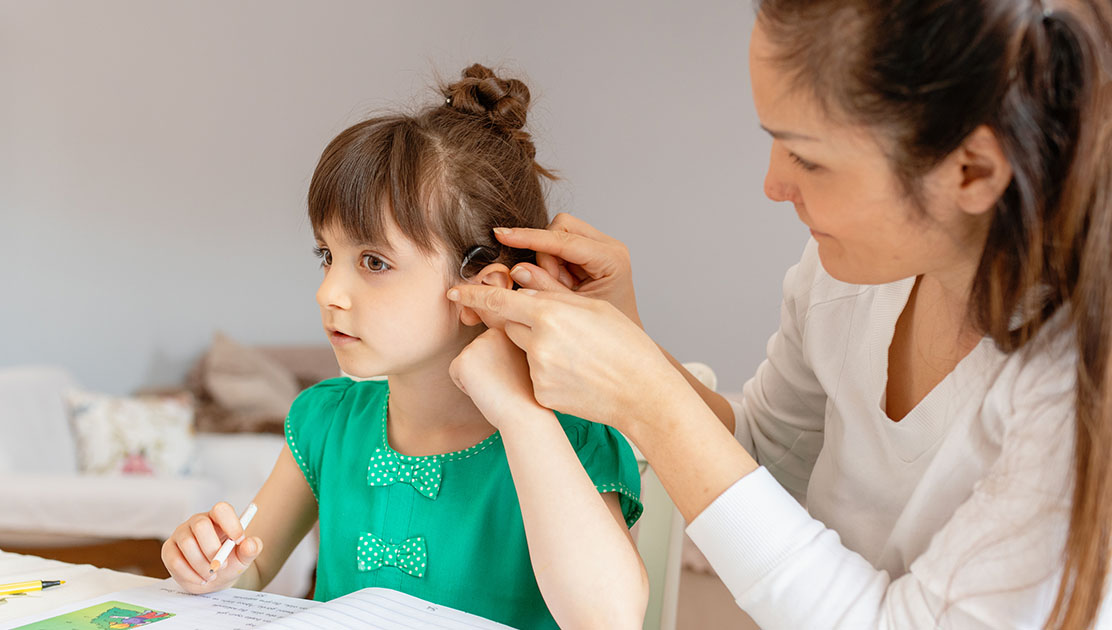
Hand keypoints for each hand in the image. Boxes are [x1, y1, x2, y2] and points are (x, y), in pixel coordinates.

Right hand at [161, 502, 262, 592]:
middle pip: (201, 525)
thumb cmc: (230, 562)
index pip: (221, 509)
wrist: (215, 577)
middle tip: (221, 565)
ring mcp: (181, 534)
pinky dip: (190, 574)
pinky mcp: (169, 550)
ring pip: (187, 544)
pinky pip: (174, 560)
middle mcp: (197, 522)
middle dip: (212, 548)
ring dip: (201, 564)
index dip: (230, 523)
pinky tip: (201, 579)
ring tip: (212, 574)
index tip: (239, 540)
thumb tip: (250, 544)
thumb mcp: (244, 558)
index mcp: (218, 518)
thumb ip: (251, 549)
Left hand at [446, 286, 686, 431]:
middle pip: (510, 325)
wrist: (642, 392)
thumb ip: (552, 292)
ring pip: (523, 351)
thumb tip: (520, 277)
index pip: (499, 300)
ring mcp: (538, 371)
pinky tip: (576, 375)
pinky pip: (534, 375)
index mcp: (551, 313)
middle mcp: (538, 342)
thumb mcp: (593, 307)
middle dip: (521, 322)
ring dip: (538, 348)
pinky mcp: (541, 394)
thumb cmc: (625, 344)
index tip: (454, 291)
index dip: (473, 295)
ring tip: (576, 354)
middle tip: (554, 329)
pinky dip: (548, 372)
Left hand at [450, 328, 543, 428]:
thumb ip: (504, 349)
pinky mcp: (464, 359)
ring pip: (464, 363)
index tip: (513, 376)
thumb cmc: (526, 393)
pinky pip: (455, 374)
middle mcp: (491, 332)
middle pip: (474, 353)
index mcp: (507, 329)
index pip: (486, 347)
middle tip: (504, 382)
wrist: (526, 411)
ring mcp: (477, 344)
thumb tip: (488, 353)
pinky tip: (486, 390)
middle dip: (484, 371)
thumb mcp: (519, 360)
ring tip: (497, 386)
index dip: (497, 367)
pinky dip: (466, 387)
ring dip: (476, 379)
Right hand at [494, 213, 641, 326]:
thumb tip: (517, 269)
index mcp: (611, 259)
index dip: (530, 237)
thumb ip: (545, 289)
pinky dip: (552, 262)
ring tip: (561, 288)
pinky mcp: (589, 251)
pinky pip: (558, 246)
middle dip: (545, 254)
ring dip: (548, 260)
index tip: (504, 235)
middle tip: (552, 284)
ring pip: (556, 235)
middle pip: (561, 228)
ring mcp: (600, 247)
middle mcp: (608, 247)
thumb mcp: (571, 310)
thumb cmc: (602, 330)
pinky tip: (563, 283)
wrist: (619, 342)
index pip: (564, 239)